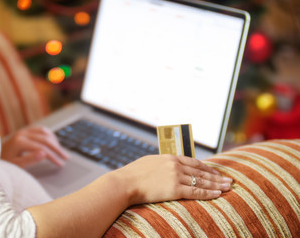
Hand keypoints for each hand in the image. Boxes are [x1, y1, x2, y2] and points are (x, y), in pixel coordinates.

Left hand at [1, 126, 69, 167]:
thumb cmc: (4, 164)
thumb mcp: (16, 166)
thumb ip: (30, 160)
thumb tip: (44, 154)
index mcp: (19, 142)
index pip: (42, 148)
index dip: (53, 156)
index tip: (61, 164)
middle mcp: (22, 133)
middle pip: (45, 139)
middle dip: (57, 149)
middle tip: (66, 158)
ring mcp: (24, 130)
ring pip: (45, 133)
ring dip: (55, 142)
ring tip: (62, 152)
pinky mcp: (25, 131)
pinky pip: (41, 130)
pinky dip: (50, 136)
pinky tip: (55, 143)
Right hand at [113, 155, 232, 204]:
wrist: (125, 182)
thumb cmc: (132, 174)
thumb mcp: (148, 163)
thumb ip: (160, 165)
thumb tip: (163, 168)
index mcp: (169, 158)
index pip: (193, 162)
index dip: (206, 167)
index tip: (215, 171)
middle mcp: (175, 165)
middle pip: (201, 171)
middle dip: (216, 176)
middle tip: (228, 180)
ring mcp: (176, 177)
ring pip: (201, 181)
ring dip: (216, 185)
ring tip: (228, 187)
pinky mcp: (174, 189)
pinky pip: (196, 192)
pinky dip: (208, 193)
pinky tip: (218, 194)